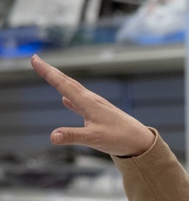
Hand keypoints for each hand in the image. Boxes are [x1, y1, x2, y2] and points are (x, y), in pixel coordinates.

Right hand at [31, 55, 155, 156]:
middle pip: (67, 82)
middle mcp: (92, 100)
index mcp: (88, 103)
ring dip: (60, 82)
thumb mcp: (94, 138)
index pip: (63, 84)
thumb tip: (53, 136)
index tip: (34, 59)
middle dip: (51, 72)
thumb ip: (73, 136)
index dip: (47, 72)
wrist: (141, 141)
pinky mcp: (100, 114)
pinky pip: (81, 102)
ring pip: (74, 90)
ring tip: (49, 75)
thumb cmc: (121, 138)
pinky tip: (66, 100)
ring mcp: (96, 106)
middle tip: (36, 60)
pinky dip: (71, 97)